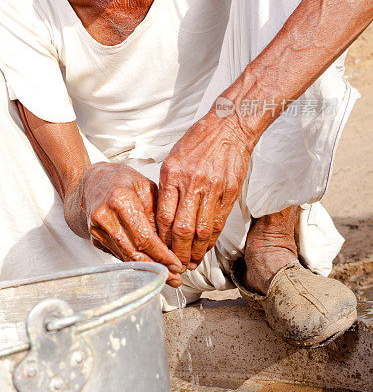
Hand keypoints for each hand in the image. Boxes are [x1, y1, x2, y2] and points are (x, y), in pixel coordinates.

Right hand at [79, 162, 183, 286]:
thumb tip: (173, 246)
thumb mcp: (147, 189)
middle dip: (158, 267)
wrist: (93, 182)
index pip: (144, 237)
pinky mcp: (95, 239)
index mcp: (120, 199)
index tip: (177, 264)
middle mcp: (104, 216)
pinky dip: (136, 263)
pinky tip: (151, 266)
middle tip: (176, 278)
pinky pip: (119, 255)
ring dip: (148, 270)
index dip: (162, 255)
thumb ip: (159, 215)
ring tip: (168, 276)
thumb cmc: (123, 181)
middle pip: (134, 252)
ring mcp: (96, 230)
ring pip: (126, 258)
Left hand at [156, 107, 255, 268]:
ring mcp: (212, 188)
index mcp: (172, 174)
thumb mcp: (174, 159)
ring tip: (192, 262)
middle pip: (181, 229)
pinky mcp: (229, 191)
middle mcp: (191, 182)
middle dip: (178, 252)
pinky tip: (206, 247)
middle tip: (176, 265)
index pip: (163, 216)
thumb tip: (163, 218)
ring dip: (196, 251)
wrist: (230, 126)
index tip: (160, 250)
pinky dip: (211, 239)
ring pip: (202, 230)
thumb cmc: (199, 142)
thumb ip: (169, 188)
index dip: (161, 239)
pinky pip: (219, 222)